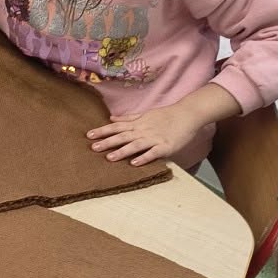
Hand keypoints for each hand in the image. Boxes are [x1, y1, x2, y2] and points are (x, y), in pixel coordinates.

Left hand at [87, 102, 201, 165]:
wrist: (188, 114)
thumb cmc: (166, 115)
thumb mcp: (145, 114)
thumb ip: (128, 118)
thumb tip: (111, 118)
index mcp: (138, 123)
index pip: (117, 126)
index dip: (103, 130)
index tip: (89, 135)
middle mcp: (143, 131)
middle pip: (123, 136)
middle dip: (108, 142)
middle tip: (93, 148)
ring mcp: (155, 138)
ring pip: (136, 145)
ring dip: (122, 151)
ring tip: (109, 158)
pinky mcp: (166, 146)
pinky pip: (153, 153)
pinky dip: (144, 158)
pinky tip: (134, 163)